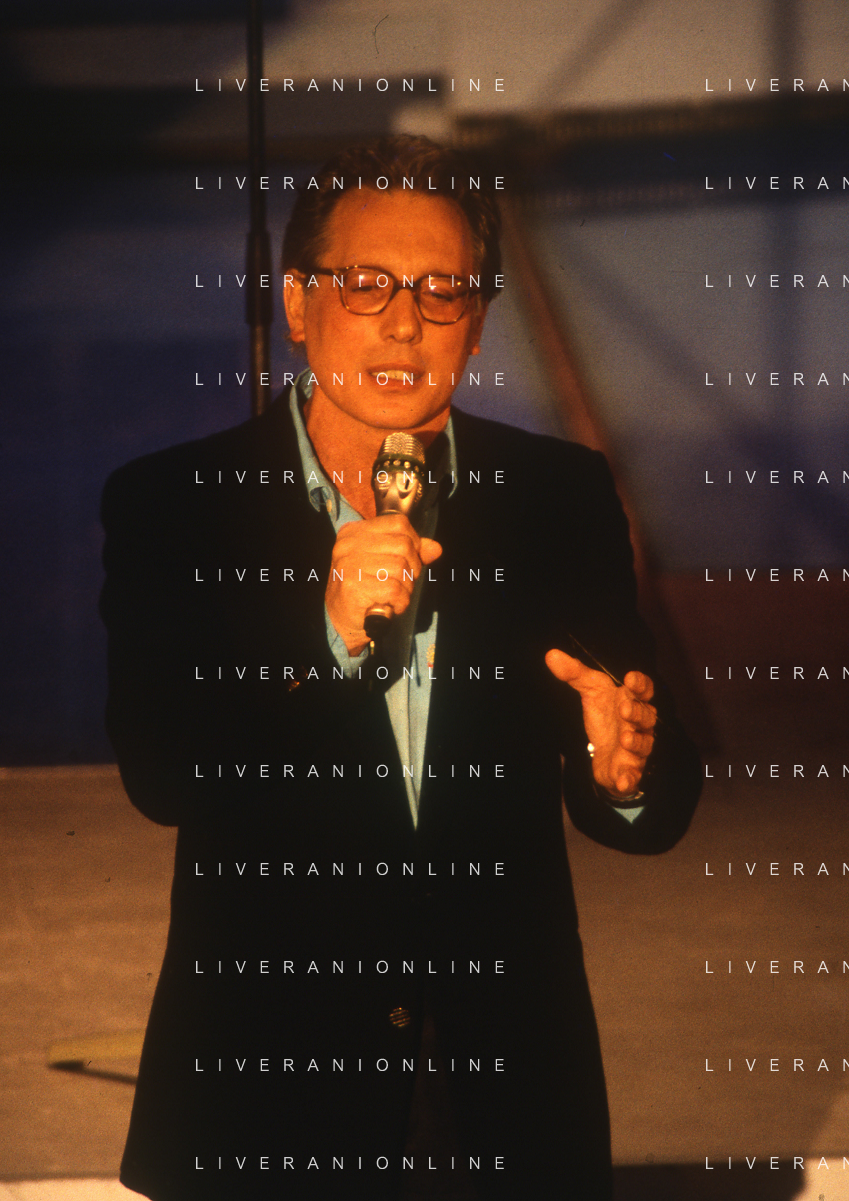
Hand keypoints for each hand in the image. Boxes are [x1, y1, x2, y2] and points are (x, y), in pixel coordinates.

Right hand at [326, 515, 441, 654]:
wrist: (340, 620)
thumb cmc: (364, 588)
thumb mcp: (384, 562)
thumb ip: (410, 552)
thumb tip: (435, 548)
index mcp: (354, 531)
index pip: (399, 523)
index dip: (414, 542)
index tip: (409, 561)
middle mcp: (349, 544)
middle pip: (403, 545)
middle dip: (412, 568)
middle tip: (402, 583)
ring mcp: (349, 564)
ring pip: (401, 568)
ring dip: (406, 587)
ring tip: (394, 596)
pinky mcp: (353, 586)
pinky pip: (394, 589)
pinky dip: (400, 601)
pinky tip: (391, 606)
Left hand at [545, 649, 655, 798]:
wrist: (605, 751)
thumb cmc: (605, 715)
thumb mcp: (590, 691)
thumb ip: (574, 673)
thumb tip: (550, 655)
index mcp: (632, 700)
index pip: (643, 690)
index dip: (640, 684)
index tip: (629, 678)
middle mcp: (639, 724)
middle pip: (646, 716)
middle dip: (637, 713)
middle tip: (624, 709)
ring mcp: (637, 748)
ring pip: (643, 744)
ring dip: (636, 742)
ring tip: (624, 737)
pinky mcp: (630, 770)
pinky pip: (633, 775)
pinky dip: (630, 779)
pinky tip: (624, 781)